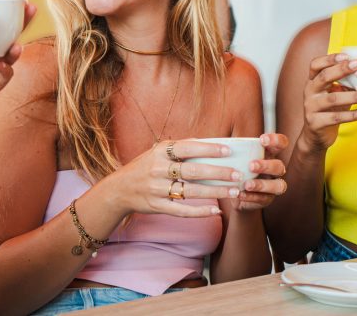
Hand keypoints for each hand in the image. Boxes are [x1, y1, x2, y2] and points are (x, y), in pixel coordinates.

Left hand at [0, 2, 37, 124]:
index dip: (11, 11)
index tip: (21, 1)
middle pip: (10, 34)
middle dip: (24, 21)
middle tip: (31, 9)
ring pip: (9, 54)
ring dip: (15, 48)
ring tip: (16, 45)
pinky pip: (4, 75)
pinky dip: (6, 69)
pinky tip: (2, 64)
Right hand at [104, 140, 244, 218]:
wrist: (119, 190)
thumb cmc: (145, 167)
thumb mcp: (157, 152)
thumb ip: (179, 149)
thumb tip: (211, 144)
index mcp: (160, 152)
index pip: (188, 148)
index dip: (209, 149)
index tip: (229, 151)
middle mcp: (158, 169)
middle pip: (193, 171)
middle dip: (218, 173)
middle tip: (238, 174)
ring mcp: (157, 189)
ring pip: (191, 191)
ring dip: (215, 192)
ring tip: (234, 191)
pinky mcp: (157, 206)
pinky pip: (182, 210)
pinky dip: (200, 211)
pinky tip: (216, 210)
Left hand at [235, 133, 288, 210]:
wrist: (233, 192)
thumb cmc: (235, 168)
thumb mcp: (235, 157)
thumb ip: (234, 150)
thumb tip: (219, 142)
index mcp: (269, 154)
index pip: (280, 144)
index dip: (276, 140)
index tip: (262, 139)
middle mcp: (275, 170)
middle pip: (279, 166)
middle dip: (266, 165)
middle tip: (251, 165)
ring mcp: (273, 186)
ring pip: (278, 185)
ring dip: (262, 184)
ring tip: (247, 184)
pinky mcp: (266, 199)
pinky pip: (263, 199)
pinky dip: (251, 197)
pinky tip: (240, 194)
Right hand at [301, 53, 356, 151]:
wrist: (315, 136)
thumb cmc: (329, 110)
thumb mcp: (335, 93)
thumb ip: (345, 83)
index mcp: (312, 82)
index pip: (315, 65)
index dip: (330, 58)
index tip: (347, 55)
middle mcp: (309, 92)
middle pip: (324, 77)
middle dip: (342, 70)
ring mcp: (310, 108)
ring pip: (333, 99)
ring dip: (355, 96)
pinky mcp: (316, 123)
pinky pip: (337, 117)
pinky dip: (355, 114)